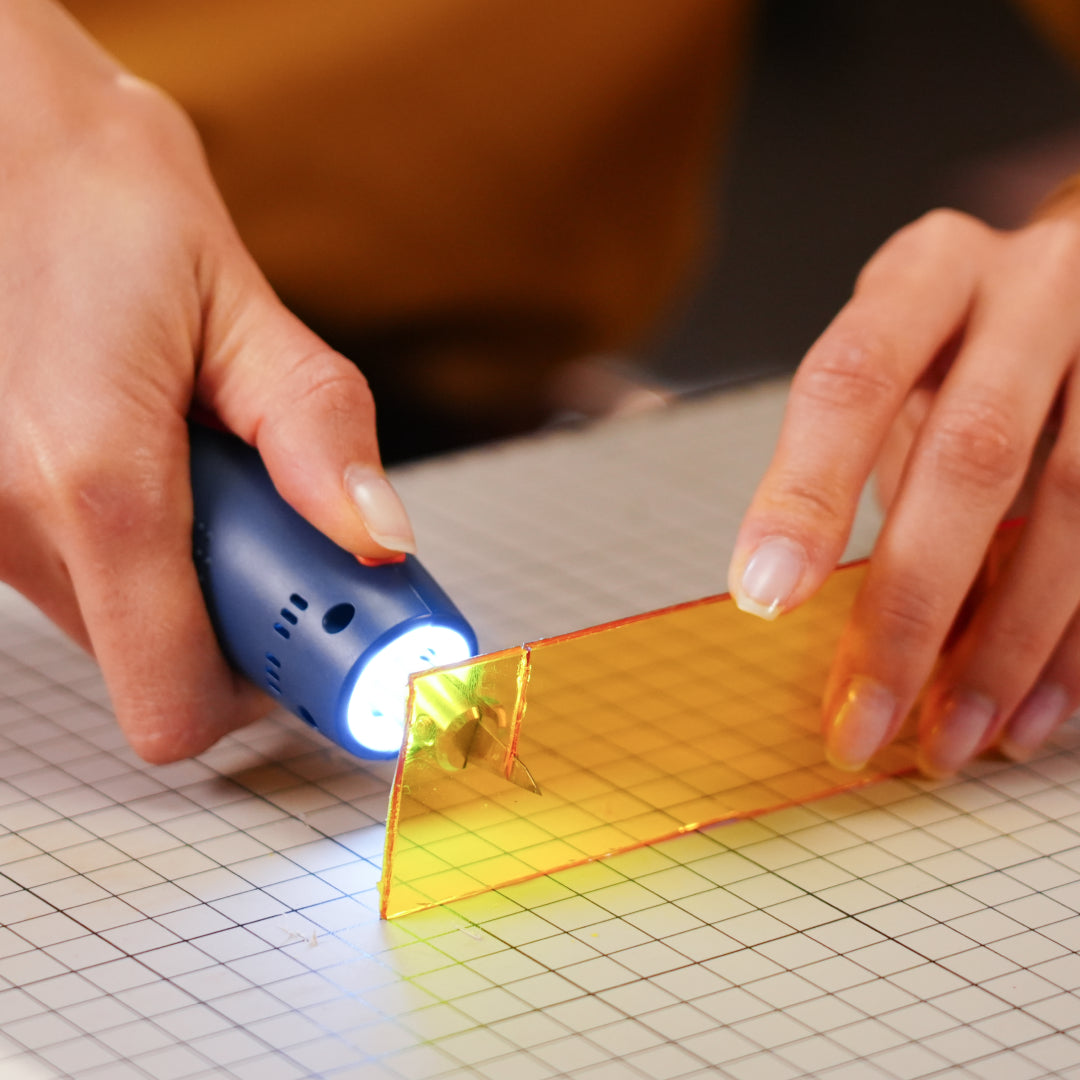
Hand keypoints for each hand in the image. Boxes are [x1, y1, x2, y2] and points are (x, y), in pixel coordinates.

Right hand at [0, 1, 414, 761]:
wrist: (1, 149)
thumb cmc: (109, 204)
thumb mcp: (244, 306)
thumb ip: (318, 432)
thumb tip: (378, 538)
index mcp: (93, 479)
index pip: (176, 699)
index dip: (267, 692)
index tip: (329, 647)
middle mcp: (12, 520)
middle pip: (160, 667)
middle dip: (244, 621)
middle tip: (292, 543)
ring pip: (122, 624)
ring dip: (193, 578)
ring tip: (218, 478)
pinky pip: (87, 580)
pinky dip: (143, 552)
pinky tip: (161, 470)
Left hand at [728, 197, 1079, 776]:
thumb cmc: (961, 341)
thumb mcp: (900, 364)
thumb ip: (861, 462)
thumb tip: (821, 616)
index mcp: (929, 271)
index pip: (851, 378)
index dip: (807, 492)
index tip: (765, 599)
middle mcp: (1035, 288)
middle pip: (972, 454)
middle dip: (911, 604)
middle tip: (864, 718)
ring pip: (1075, 505)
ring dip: (1008, 645)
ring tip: (951, 738)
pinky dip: (1076, 645)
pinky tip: (1033, 713)